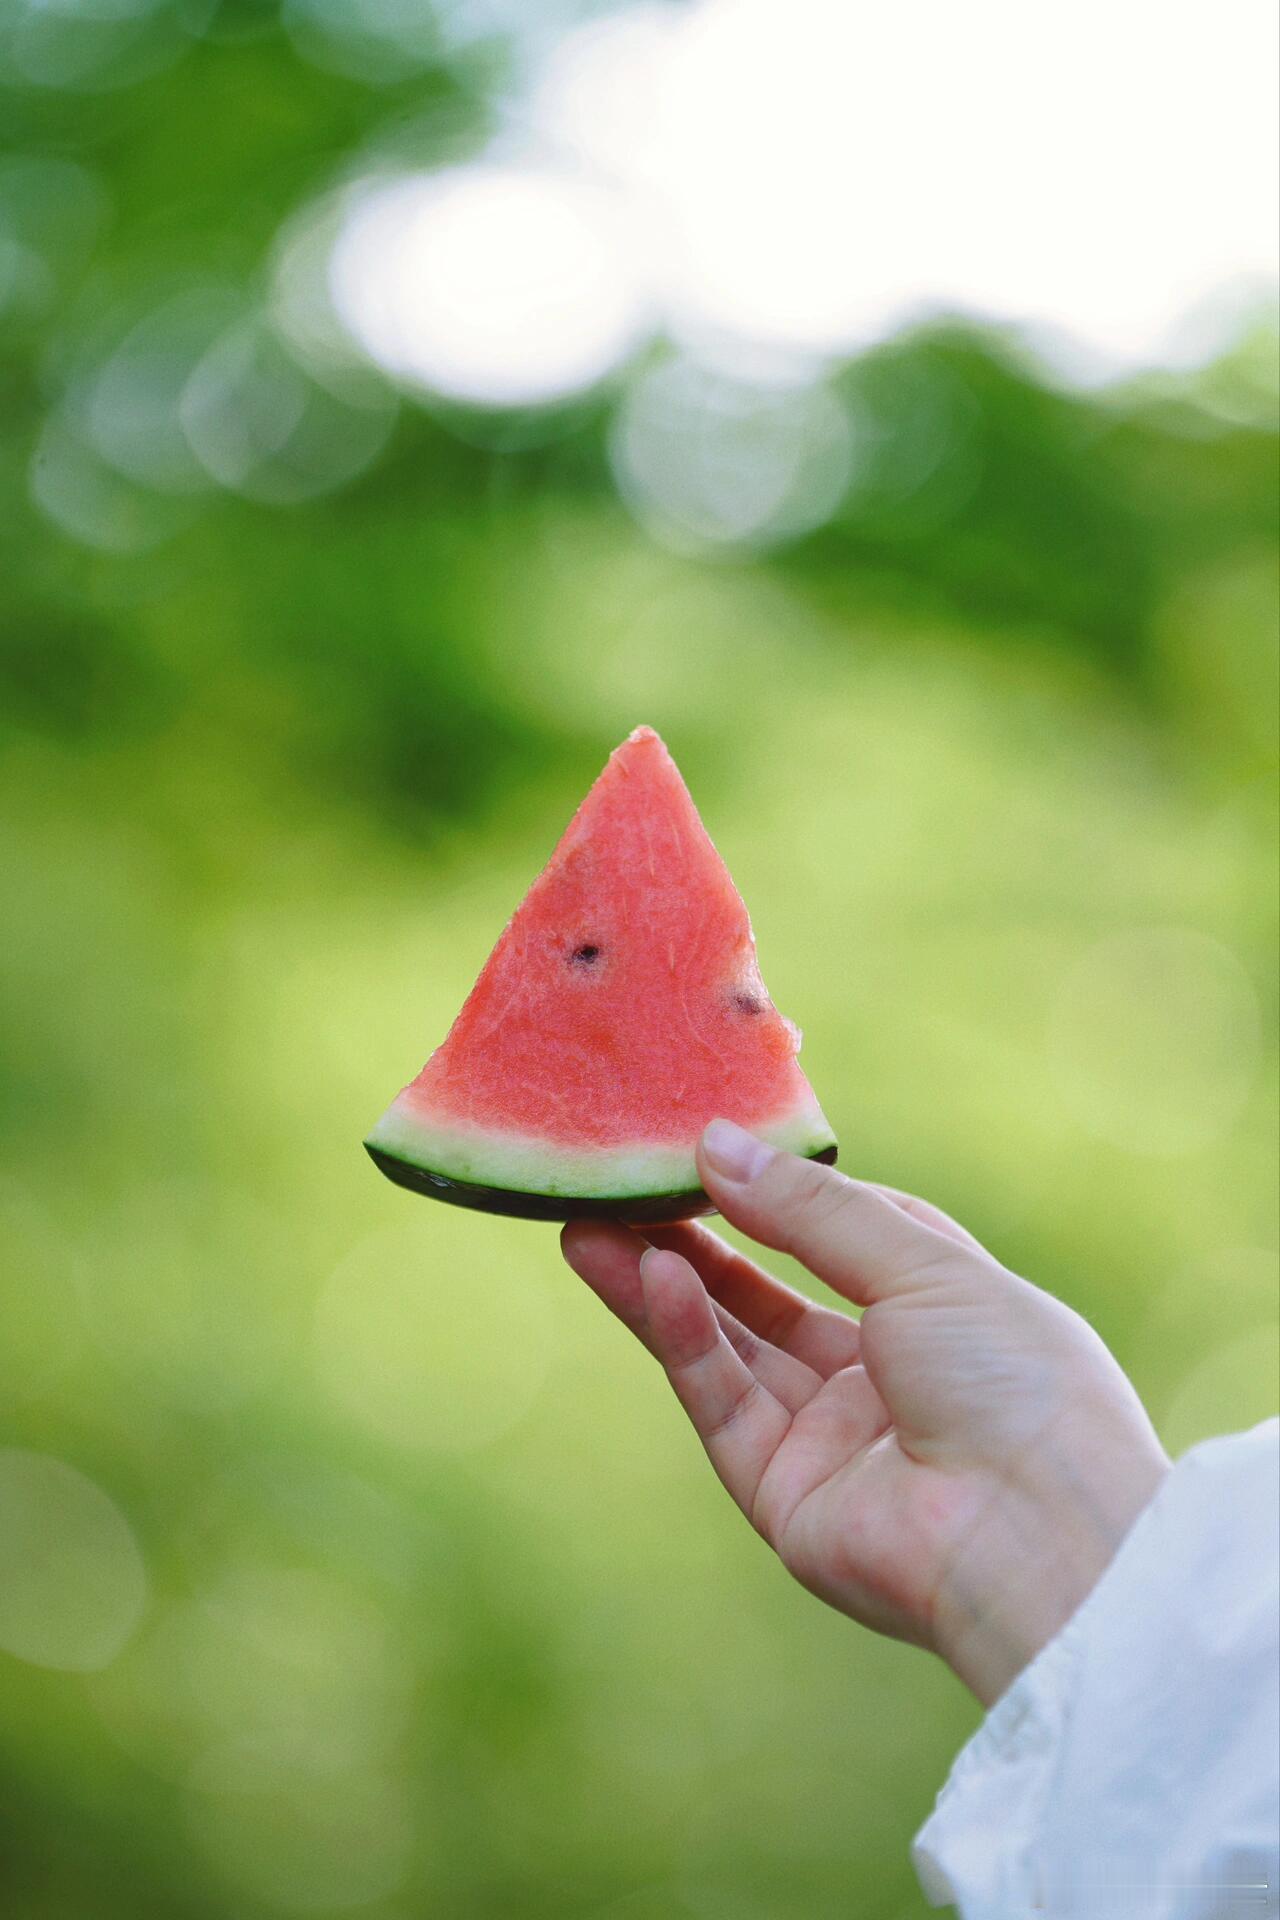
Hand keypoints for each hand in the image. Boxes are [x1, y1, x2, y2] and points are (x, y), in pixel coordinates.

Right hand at [561, 1120, 1169, 1705]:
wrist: (1040, 1535)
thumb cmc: (1014, 1383)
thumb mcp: (922, 1263)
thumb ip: (812, 1211)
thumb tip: (718, 1146)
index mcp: (937, 1313)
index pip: (835, 1236)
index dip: (770, 1191)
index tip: (701, 1142)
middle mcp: (879, 1376)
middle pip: (761, 1296)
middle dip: (687, 1238)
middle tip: (615, 1183)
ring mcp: (829, 1440)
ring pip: (726, 1346)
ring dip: (657, 1284)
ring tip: (585, 1224)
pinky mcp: (784, 1495)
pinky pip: (724, 1401)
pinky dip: (686, 1338)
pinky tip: (650, 1278)